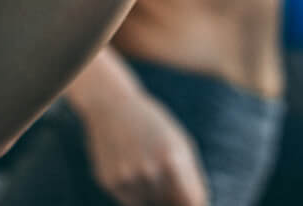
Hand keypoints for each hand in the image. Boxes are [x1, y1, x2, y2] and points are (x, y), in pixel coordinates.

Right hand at [79, 83, 210, 205]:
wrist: (111, 105)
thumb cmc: (155, 126)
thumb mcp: (181, 146)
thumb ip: (193, 182)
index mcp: (172, 160)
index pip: (192, 203)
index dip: (192, 204)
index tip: (190, 199)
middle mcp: (149, 171)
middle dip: (172, 198)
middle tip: (165, 175)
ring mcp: (127, 178)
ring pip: (150, 205)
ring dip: (153, 195)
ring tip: (145, 165)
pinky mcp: (109, 182)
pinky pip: (131, 201)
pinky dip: (135, 191)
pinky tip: (130, 167)